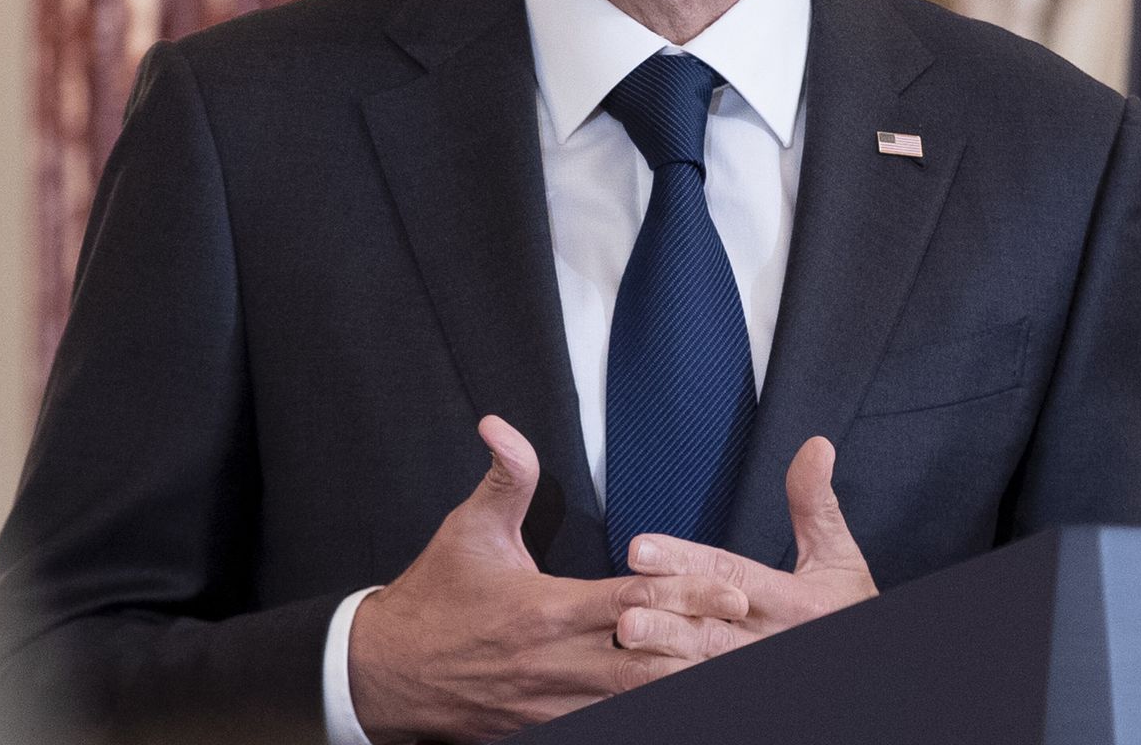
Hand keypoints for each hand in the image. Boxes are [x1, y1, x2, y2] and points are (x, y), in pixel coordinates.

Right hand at [347, 416, 748, 743]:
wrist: (384, 674)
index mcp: (547, 609)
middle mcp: (558, 662)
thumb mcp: (467, 531)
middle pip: (649, 664)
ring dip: (681, 688)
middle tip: (756, 643)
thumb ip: (504, 479)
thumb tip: (502, 426)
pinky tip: (676, 705)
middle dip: (705, 654)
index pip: (632, 603)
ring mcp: (554, 703)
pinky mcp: (544, 726)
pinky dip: (642, 716)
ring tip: (733, 676)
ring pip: (634, 703)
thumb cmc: (431, 599)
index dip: (688, 598)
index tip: (733, 593)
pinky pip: (605, 726)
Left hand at [619, 436, 875, 665]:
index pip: (731, 575)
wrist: (869, 664)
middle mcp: (773, 641)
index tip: (639, 548)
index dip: (684, 560)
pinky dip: (667, 683)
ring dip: (660, 653)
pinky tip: (633, 673)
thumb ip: (815, 504)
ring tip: (624, 637)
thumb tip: (815, 445)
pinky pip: (697, 689)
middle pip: (709, 629)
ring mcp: (758, 670)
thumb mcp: (838, 557)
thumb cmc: (847, 610)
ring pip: (700, 666)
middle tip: (626, 610)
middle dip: (666, 617)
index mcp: (796, 602)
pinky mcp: (742, 691)